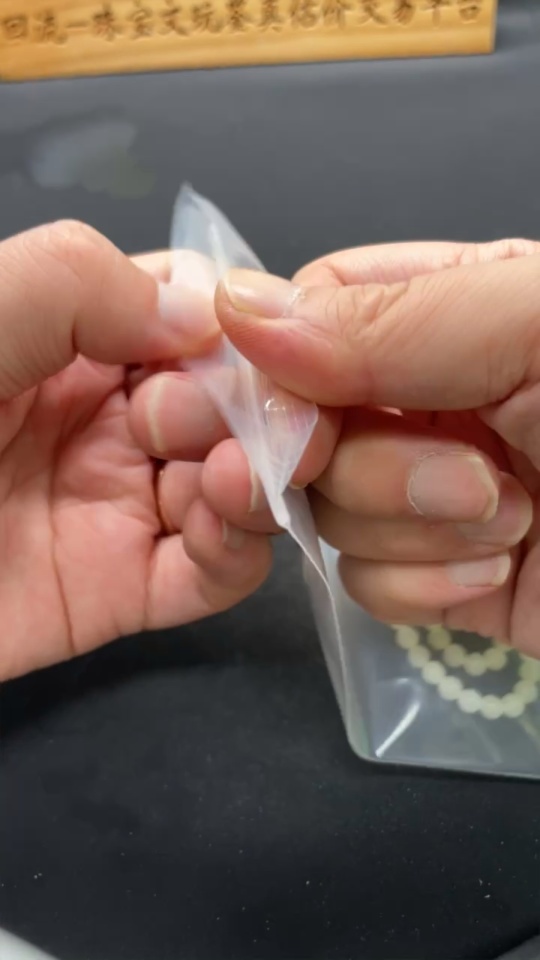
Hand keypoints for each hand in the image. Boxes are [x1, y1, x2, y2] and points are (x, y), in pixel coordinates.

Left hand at [0, 222, 271, 680]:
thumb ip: (75, 282)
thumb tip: (202, 322)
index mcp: (65, 339)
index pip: (191, 317)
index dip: (236, 328)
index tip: (262, 344)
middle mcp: (101, 417)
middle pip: (228, 402)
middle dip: (243, 404)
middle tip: (195, 424)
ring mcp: (114, 506)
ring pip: (239, 483)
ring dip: (262, 474)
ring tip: (230, 478)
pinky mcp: (116, 590)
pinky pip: (213, 571)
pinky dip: (243, 546)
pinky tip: (226, 521)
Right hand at [192, 238, 539, 655]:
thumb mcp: (534, 332)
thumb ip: (392, 317)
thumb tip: (235, 308)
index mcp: (452, 311)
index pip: (313, 317)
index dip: (285, 374)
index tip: (298, 427)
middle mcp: (429, 399)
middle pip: (306, 428)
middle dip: (371, 467)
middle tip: (468, 484)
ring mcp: (428, 495)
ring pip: (329, 512)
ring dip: (408, 529)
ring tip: (510, 524)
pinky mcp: (439, 582)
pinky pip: (365, 586)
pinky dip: (419, 590)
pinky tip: (497, 577)